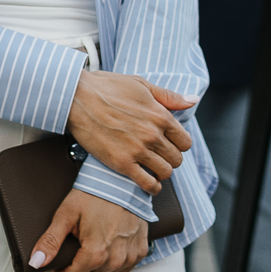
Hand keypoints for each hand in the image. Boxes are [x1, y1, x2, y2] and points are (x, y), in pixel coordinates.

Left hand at [28, 187, 148, 271]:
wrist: (122, 180)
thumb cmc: (95, 194)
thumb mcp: (66, 214)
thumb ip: (50, 241)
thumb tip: (36, 262)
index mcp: (94, 254)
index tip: (60, 260)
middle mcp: (114, 260)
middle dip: (76, 269)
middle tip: (75, 247)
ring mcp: (129, 257)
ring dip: (94, 268)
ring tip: (90, 245)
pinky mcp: (139, 251)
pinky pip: (122, 270)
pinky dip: (113, 264)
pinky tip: (107, 247)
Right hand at [65, 70, 193, 195]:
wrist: (77, 97)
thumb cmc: (107, 87)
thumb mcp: (141, 84)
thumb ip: (168, 96)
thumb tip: (193, 101)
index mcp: (160, 115)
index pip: (185, 141)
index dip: (178, 144)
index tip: (169, 144)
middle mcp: (152, 134)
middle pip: (177, 159)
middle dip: (170, 159)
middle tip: (159, 157)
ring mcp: (138, 150)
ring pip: (165, 172)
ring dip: (161, 172)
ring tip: (152, 168)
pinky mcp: (122, 163)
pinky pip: (148, 184)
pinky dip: (152, 187)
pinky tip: (147, 182)